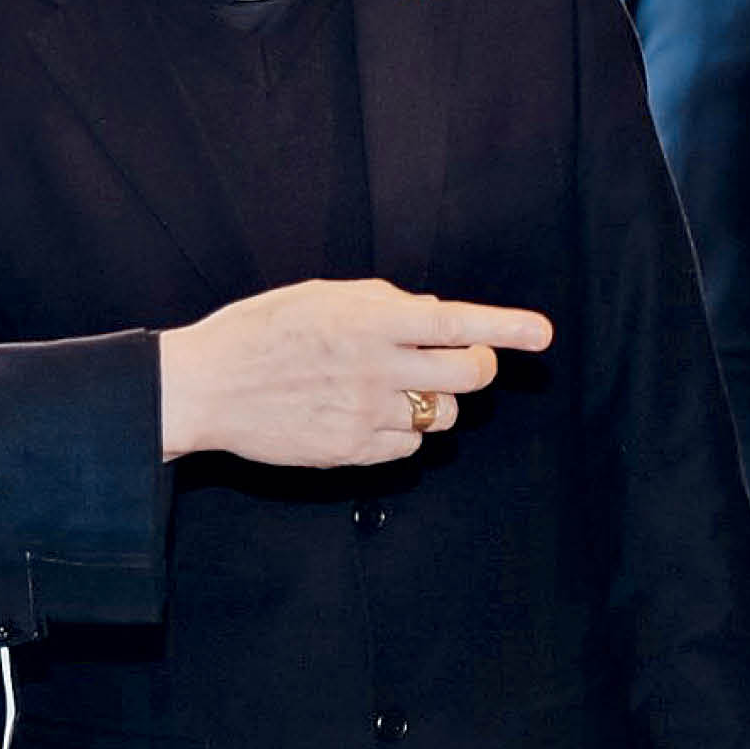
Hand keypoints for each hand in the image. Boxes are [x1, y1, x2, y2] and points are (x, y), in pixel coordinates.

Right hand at [157, 279, 552, 464]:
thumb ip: (383, 303)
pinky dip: (402, 433)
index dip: (506, 327)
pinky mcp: (353, 452)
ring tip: (398, 388)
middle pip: (468, 375)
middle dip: (479, 366)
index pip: (458, 323)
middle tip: (468, 361)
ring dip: (437, 401)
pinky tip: (367, 415)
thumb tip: (432, 313)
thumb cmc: (262, 331)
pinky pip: (408, 448)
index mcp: (371, 320)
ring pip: (443, 416)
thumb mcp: (322, 296)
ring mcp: (367, 414)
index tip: (542, 334)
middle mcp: (377, 367)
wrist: (207, 386)